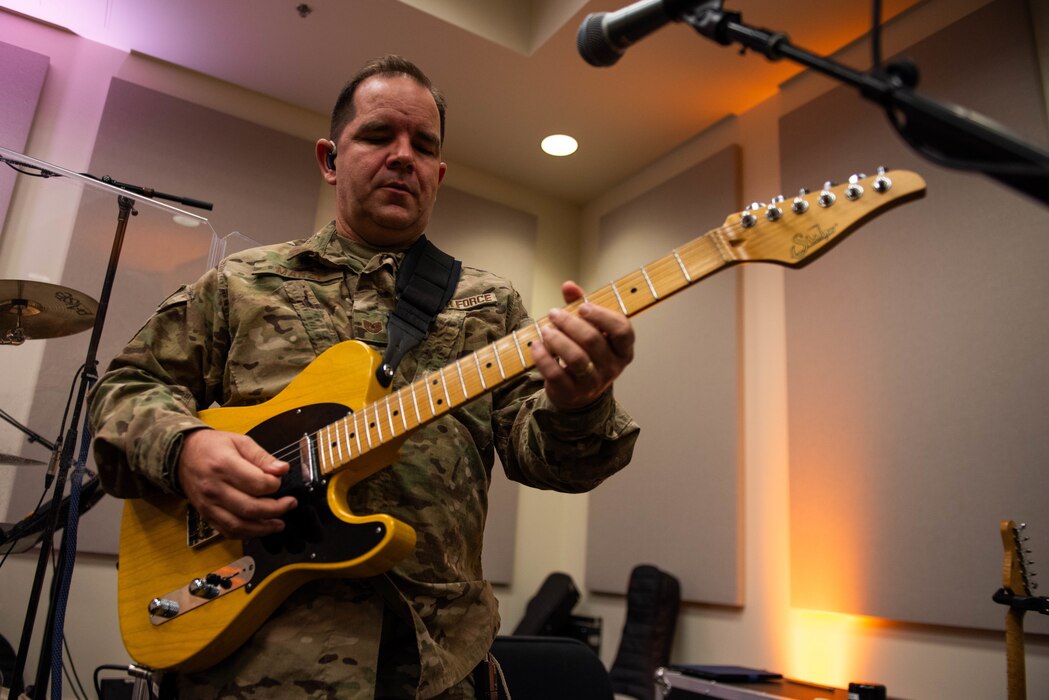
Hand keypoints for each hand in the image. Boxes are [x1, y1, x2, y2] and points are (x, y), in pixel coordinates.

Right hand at [178, 429, 296, 538]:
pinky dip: (245, 534)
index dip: (274, 485)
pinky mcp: (206, 514)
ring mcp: (208, 504)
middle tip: (289, 504)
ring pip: (238, 525)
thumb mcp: (239, 441)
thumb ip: (262, 456)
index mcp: (224, 466)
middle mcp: (214, 488)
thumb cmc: (212, 447)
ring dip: (263, 528)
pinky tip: (259, 529)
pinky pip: (227, 531)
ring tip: (279, 523)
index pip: (256, 483)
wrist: (181, 455)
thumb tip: (282, 469)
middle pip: (250, 508)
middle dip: (276, 509)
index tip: (280, 481)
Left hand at [532, 280, 634, 410]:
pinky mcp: (571, 393)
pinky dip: (543, 358)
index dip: (602, 316)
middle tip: (554, 314)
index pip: (622, 331)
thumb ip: (580, 304)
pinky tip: (535, 346)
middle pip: (593, 341)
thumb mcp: (588, 327)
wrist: (577, 392)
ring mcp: (593, 383)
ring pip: (576, 358)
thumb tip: (569, 285)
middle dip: (570, 323)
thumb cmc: (586, 352)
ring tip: (545, 329)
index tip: (582, 307)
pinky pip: (556, 374)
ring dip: (557, 340)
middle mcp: (612, 367)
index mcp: (623, 349)